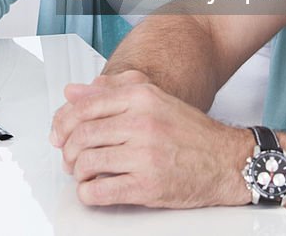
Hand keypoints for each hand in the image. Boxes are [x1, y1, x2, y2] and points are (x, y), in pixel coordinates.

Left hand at [50, 71, 249, 208]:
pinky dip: (88, 193)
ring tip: (82, 174)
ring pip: (87, 162)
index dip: (62, 123)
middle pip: (81, 135)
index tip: (58, 134)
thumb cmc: (190, 131)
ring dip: (76, 172)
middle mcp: (141, 122)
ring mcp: (144, 154)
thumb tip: (72, 92)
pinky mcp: (148, 185)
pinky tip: (91, 190)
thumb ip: (110, 92)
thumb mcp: (151, 99)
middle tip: (68, 158)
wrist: (228, 161)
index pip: (83, 107)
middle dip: (67, 150)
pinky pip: (102, 190)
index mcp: (139, 97)